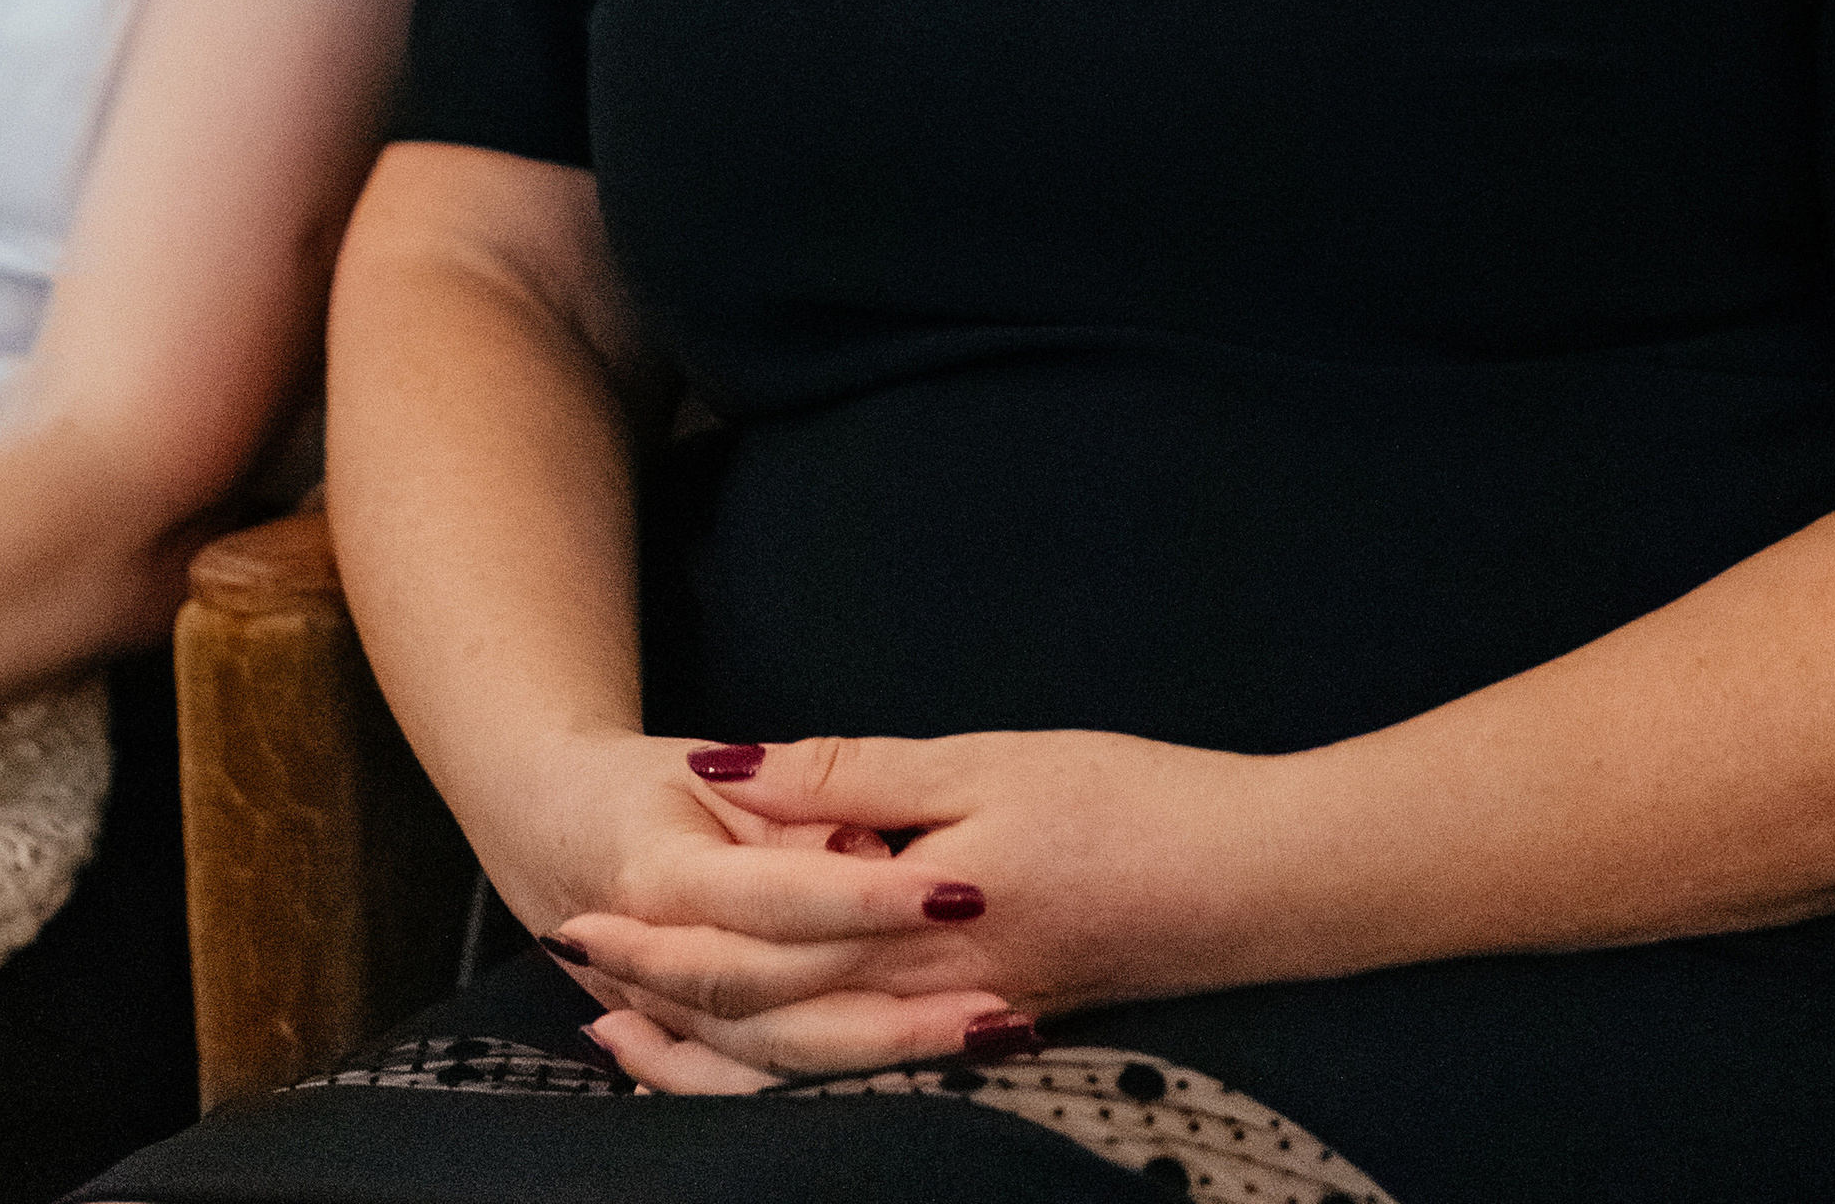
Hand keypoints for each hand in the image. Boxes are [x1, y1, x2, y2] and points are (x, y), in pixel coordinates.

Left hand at [554, 723, 1286, 1088]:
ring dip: (705, 1049)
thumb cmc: (1127, 802)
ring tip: (630, 1030)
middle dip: (661, 997)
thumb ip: (855, 775)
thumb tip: (731, 771)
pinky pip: (856, 1070)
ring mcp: (955, 1032)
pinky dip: (786, 1065)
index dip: (663, 934)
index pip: (751, 943)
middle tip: (578, 968)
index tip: (584, 912)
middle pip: (757, 1019)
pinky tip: (760, 1046)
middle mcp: (919, 1001)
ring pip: (798, 1063)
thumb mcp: (986, 762)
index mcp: (910, 923)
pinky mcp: (988, 1037)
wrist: (1256, 882)